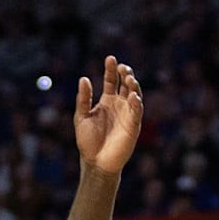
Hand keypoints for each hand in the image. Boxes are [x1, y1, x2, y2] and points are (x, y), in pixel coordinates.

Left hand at [73, 56, 142, 175]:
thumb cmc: (87, 141)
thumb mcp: (81, 116)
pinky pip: (137, 111)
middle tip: (122, 66)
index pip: (110, 81)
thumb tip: (83, 78)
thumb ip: (83, 98)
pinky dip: (136, 103)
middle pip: (125, 84)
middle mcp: (119, 105)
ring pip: (134, 94)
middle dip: (125, 74)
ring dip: (133, 85)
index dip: (111, 69)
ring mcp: (127, 114)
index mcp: (106, 101)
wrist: (95, 161)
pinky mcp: (133, 125)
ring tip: (128, 77)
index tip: (110, 58)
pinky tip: (133, 96)